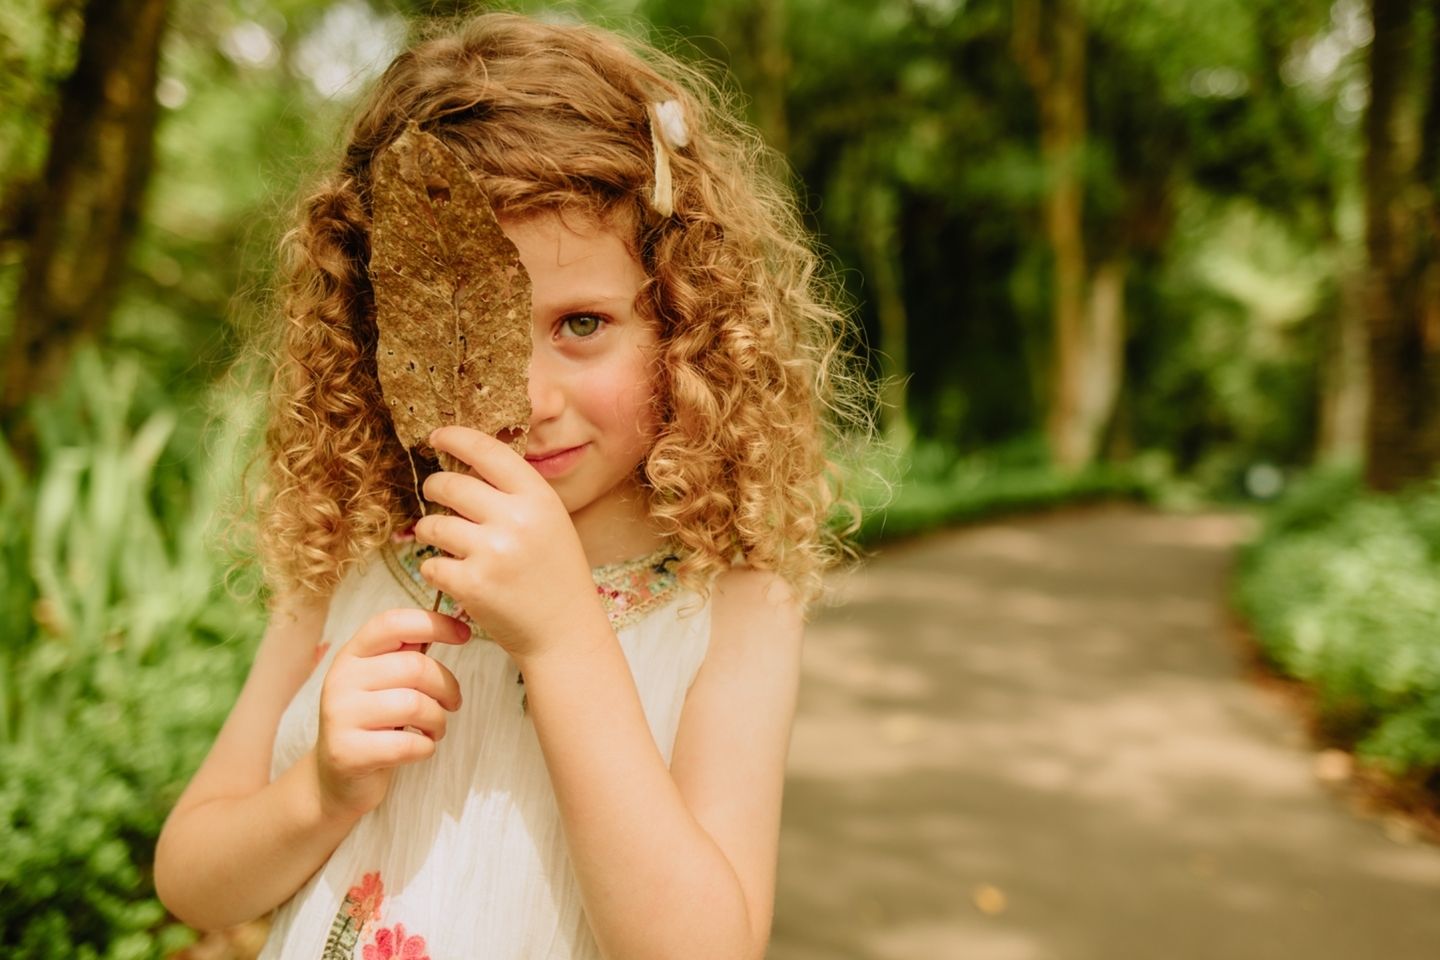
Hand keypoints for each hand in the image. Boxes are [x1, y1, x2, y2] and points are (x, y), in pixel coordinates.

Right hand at [315, 609, 469, 819]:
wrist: (336, 777)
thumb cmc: (373, 723)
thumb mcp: (384, 681)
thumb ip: (407, 653)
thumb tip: (454, 623)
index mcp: (352, 655)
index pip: (393, 623)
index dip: (433, 623)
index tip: (464, 634)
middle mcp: (340, 679)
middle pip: (414, 666)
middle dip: (447, 685)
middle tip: (452, 702)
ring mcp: (340, 716)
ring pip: (414, 705)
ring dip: (438, 720)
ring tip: (435, 728)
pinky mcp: (346, 753)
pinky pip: (407, 744)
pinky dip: (426, 747)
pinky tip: (420, 747)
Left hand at [414, 426, 602, 660]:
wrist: (565, 633)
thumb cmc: (555, 575)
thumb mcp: (550, 522)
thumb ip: (515, 493)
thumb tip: (466, 461)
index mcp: (539, 498)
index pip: (487, 451)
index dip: (456, 438)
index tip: (437, 436)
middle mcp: (516, 520)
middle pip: (450, 484)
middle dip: (435, 487)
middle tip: (436, 495)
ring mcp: (492, 552)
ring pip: (432, 523)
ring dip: (430, 531)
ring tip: (448, 541)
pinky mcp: (471, 584)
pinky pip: (430, 562)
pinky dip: (436, 569)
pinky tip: (455, 575)